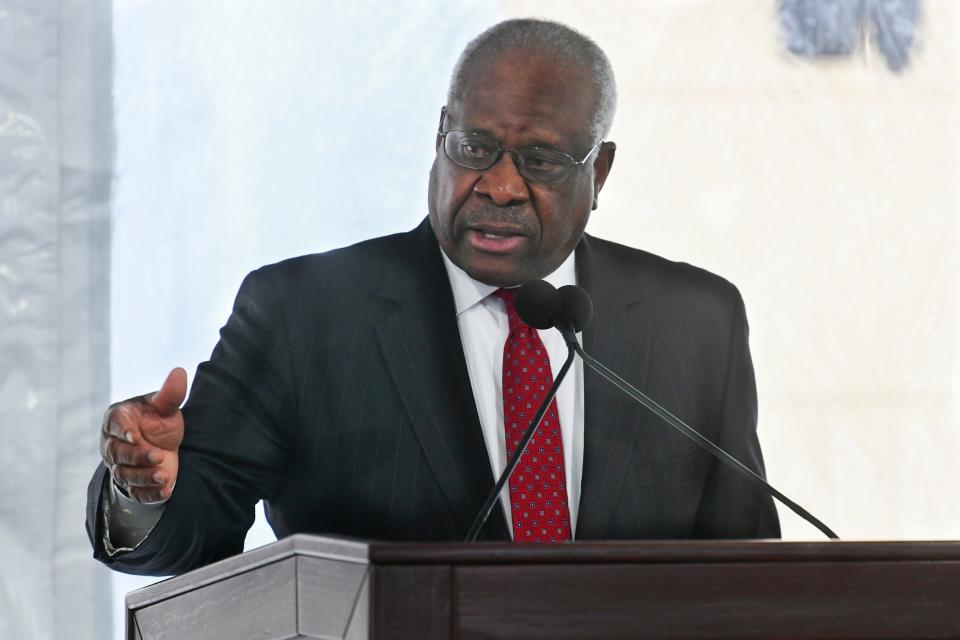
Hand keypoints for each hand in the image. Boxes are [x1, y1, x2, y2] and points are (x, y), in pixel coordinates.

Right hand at [100, 368, 186, 502]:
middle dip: (137, 456)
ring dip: (144, 477)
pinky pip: (136, 492)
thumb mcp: (165, 407)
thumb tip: (179, 372)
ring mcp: (119, 466)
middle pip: (118, 453)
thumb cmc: (158, 421)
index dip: (123, 431)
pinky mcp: (131, 485)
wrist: (162, 446)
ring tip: (164, 475)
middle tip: (157, 456)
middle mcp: (112, 443)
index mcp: (118, 419)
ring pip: (125, 474)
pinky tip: (166, 491)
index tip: (135, 436)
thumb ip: (170, 394)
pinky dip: (150, 493)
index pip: (115, 424)